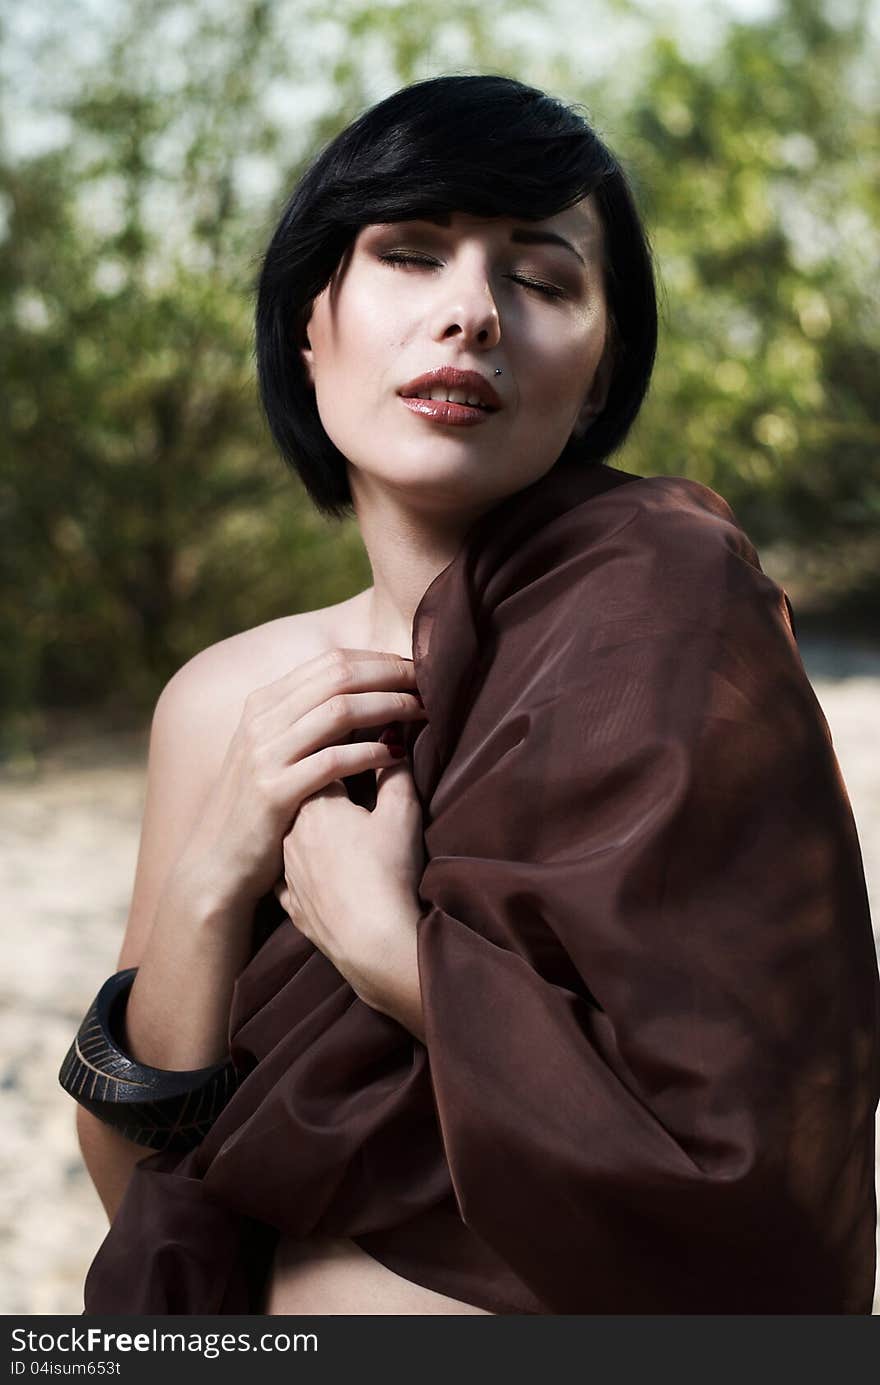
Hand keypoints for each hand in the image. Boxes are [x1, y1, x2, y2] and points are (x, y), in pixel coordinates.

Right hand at [177, 648, 426, 916]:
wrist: (215, 863)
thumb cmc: (258, 807)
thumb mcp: (271, 751)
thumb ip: (304, 720)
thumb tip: (358, 693)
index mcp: (264, 703)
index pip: (331, 661)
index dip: (380, 661)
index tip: (416, 669)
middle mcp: (261, 720)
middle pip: (340, 676)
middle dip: (392, 675)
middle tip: (430, 683)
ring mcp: (264, 754)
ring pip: (340, 711)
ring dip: (390, 706)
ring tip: (423, 712)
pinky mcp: (273, 792)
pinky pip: (333, 760)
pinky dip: (370, 752)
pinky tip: (397, 754)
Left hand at [274, 754, 425, 1026]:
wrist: (371, 942)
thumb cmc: (388, 872)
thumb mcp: (402, 815)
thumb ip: (396, 774)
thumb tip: (394, 744)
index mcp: (317, 802)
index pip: (326, 762)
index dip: (347, 757)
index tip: (362, 756)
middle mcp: (291, 831)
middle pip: (307, 799)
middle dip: (328, 792)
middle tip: (355, 795)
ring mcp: (286, 869)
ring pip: (296, 837)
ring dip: (313, 832)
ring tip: (343, 837)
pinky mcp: (289, 902)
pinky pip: (292, 875)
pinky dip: (305, 869)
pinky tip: (322, 872)